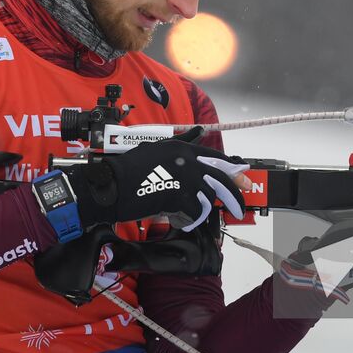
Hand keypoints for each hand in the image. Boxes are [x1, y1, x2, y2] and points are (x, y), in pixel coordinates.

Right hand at [66, 127, 247, 231]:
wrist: (111, 186)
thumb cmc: (128, 170)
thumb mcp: (155, 150)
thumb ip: (179, 144)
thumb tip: (199, 132)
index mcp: (181, 148)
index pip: (215, 158)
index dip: (231, 170)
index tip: (242, 181)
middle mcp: (186, 160)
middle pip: (220, 178)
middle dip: (234, 194)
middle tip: (239, 207)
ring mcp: (183, 177)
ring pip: (207, 197)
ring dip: (203, 210)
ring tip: (192, 216)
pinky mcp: (177, 196)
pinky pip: (194, 212)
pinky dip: (191, 220)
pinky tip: (181, 221)